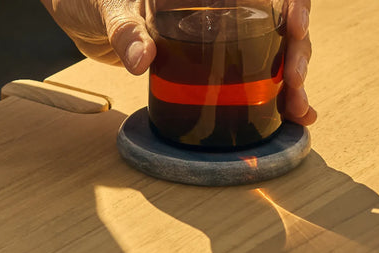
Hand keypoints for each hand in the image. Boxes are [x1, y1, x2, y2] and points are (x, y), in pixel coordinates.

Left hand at [40, 0, 316, 124]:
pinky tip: (292, 115)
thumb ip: (125, 30)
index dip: (293, 1)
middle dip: (299, 50)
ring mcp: (222, 30)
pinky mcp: (213, 59)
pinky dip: (275, 94)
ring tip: (298, 109)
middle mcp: (224, 1)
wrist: (79, 14)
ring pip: (275, 48)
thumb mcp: (107, 8)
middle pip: (280, 19)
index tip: (296, 24)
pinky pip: (252, 72)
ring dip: (293, 78)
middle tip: (297, 82)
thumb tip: (141, 59)